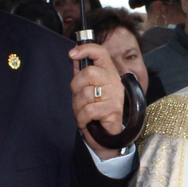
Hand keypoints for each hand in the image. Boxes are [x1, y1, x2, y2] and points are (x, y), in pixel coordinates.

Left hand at [70, 42, 125, 158]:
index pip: (101, 52)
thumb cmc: (96, 110)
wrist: (106, 136)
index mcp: (108, 72)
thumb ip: (81, 72)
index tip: (72, 54)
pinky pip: (88, 110)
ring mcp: (115, 95)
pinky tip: (86, 121)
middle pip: (89, 73)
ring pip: (86, 93)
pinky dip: (82, 118)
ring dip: (78, 106)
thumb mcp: (86, 88)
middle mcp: (114, 81)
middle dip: (76, 87)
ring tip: (83, 112)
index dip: (86, 49)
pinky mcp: (113, 110)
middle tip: (79, 98)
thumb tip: (74, 55)